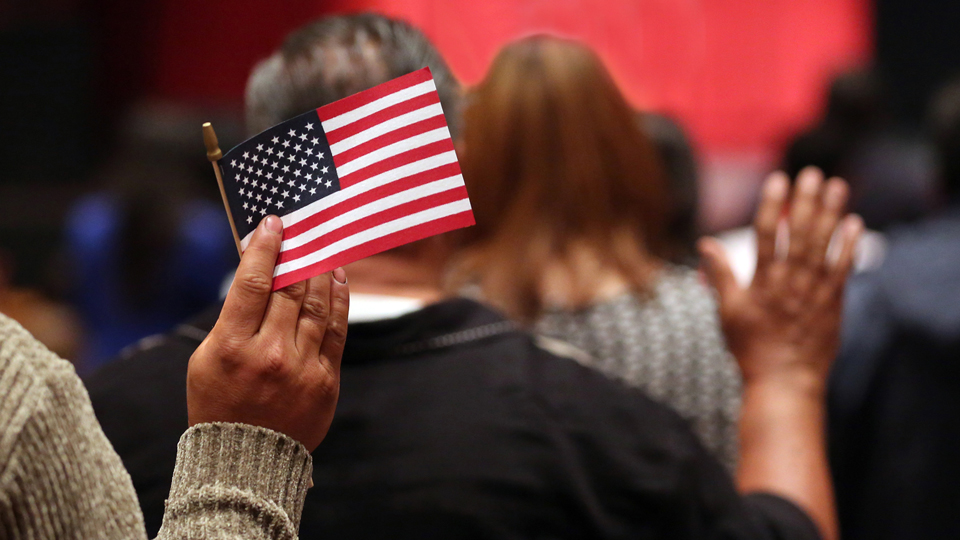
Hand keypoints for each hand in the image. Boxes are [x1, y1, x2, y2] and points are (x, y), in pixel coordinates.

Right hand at [187, 215, 348, 451]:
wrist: (246, 459)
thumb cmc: (219, 402)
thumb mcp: (207, 357)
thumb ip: (233, 317)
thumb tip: (259, 272)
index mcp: (231, 346)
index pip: (252, 283)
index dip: (266, 248)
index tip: (275, 224)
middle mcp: (269, 355)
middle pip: (290, 290)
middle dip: (298, 255)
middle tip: (304, 232)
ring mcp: (301, 369)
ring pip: (318, 306)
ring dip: (322, 273)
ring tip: (323, 251)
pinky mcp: (325, 381)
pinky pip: (336, 330)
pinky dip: (338, 300)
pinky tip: (337, 280)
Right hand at [698, 167, 862, 393]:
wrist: (785, 382)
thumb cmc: (750, 348)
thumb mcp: (727, 311)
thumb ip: (720, 274)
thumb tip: (705, 243)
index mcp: (762, 283)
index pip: (767, 235)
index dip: (773, 205)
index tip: (777, 180)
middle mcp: (790, 283)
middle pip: (801, 234)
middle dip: (806, 201)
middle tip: (812, 173)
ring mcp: (814, 292)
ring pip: (824, 246)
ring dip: (831, 214)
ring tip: (836, 185)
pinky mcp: (833, 303)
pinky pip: (843, 269)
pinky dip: (849, 245)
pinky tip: (854, 222)